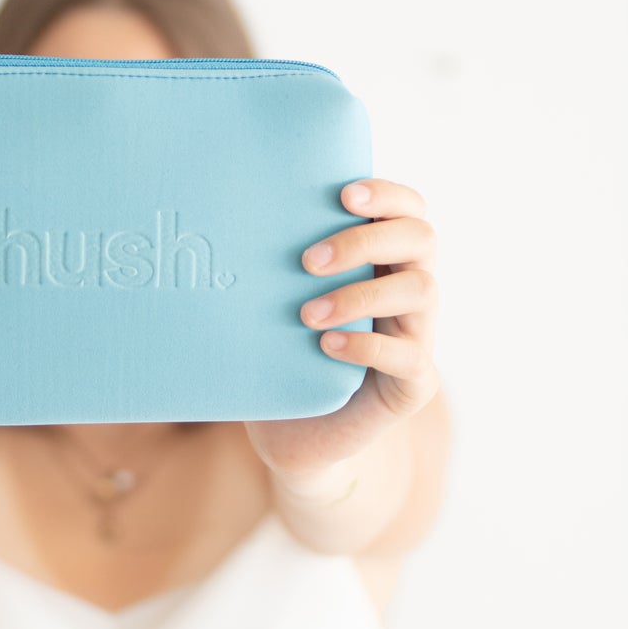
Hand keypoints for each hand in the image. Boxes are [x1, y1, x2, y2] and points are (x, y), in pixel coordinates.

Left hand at [244, 178, 440, 481]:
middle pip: (420, 238)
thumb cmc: (281, 352)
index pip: (407, 209)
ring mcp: (418, 335)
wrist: (296, 435)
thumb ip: (268, 261)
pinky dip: (368, 346)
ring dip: (360, 294)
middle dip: (364, 240)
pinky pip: (410, 357)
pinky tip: (327, 346)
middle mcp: (409, 289)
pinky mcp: (414, 383)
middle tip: (307, 261)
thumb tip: (205, 218)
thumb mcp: (275, 301)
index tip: (344, 194)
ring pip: (421, 290)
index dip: (387, 194)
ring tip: (307, 315)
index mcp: (384, 259)